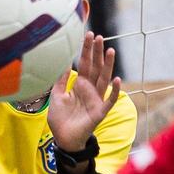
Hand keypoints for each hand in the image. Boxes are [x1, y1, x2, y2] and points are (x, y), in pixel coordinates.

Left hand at [45, 30, 121, 150]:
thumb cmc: (60, 119)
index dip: (87, 50)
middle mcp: (90, 89)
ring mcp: (96, 100)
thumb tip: (62, 63)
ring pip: (104, 79)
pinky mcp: (100, 111)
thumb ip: (59, 80)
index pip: (85, 64)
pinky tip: (117, 80)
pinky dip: (114, 91)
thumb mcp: (56, 96)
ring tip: (110, 51)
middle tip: (99, 37)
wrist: (63, 139)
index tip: (89, 35)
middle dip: (97, 52)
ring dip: (108, 65)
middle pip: (95, 67)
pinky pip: (109, 100)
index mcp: (80, 85)